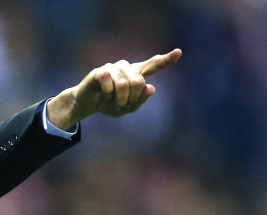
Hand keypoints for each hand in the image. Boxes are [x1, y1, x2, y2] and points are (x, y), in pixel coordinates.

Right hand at [47, 49, 181, 128]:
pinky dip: (108, 93)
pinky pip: (110, 82)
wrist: (87, 105)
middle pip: (139, 82)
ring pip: (125, 84)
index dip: (166, 60)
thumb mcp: (127, 108)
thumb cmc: (108, 104)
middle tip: (123, 105)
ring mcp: (112, 68)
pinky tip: (103, 94)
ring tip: (112, 102)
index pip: (153, 65)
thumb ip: (140, 100)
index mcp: (135, 74)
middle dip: (132, 98)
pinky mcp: (99, 71)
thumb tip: (151, 88)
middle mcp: (126, 68)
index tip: (179, 52)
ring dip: (120, 99)